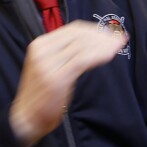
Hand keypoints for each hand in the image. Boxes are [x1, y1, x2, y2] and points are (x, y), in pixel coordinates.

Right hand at [9, 21, 127, 146]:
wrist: (26, 118)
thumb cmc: (41, 94)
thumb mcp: (50, 66)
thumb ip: (65, 53)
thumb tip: (92, 42)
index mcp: (40, 44)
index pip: (72, 29)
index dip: (94, 29)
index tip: (110, 32)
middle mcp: (42, 50)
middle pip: (79, 35)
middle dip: (102, 35)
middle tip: (119, 38)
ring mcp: (48, 63)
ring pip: (83, 46)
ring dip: (104, 44)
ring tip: (119, 45)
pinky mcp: (57, 77)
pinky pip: (83, 60)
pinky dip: (99, 55)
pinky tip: (111, 55)